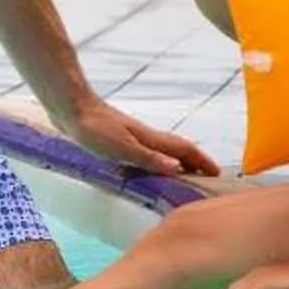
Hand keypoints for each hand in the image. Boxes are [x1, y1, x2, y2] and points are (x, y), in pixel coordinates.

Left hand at [64, 98, 222, 178]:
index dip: (203, 161)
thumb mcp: (122, 147)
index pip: (185, 149)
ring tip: (183, 178)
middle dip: (195, 163)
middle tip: (206, 180)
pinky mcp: (118, 138)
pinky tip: (148, 168)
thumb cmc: (94, 128)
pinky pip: (147, 152)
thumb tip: (178, 169)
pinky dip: (157, 161)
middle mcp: (146, 137)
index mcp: (150, 139)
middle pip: (178, 150)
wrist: (70, 107)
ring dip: (177, 162)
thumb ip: (149, 158)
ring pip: (163, 151)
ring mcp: (132, 136)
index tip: (218, 175)